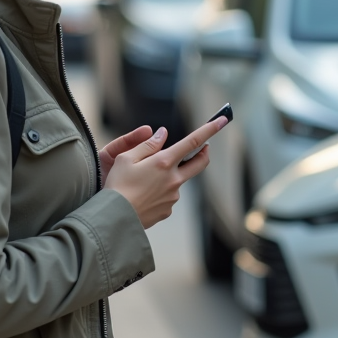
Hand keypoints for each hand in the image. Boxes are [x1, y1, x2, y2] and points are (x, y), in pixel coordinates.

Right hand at [103, 117, 227, 228]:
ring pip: (178, 181)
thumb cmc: (117, 185)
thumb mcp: (126, 158)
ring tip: (143, 182)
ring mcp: (173, 197)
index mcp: (164, 162)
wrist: (114, 218)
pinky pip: (168, 197)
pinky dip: (160, 192)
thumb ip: (147, 144)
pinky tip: (143, 196)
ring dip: (170, 176)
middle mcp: (173, 179)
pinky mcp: (168, 210)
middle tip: (205, 147)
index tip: (222, 119)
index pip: (193, 141)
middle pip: (200, 163)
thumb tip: (162, 133)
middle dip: (205, 153)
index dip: (210, 129)